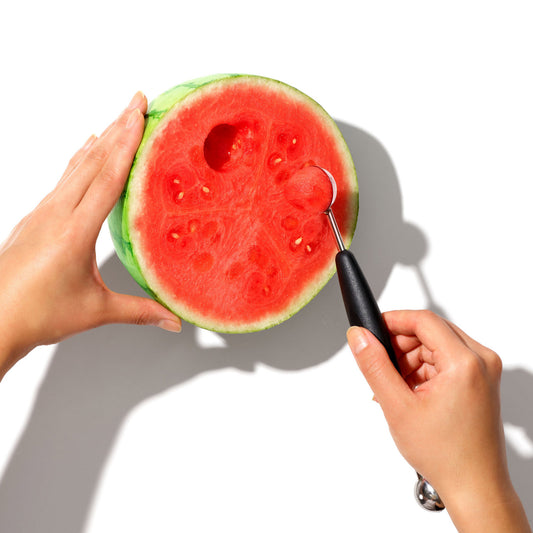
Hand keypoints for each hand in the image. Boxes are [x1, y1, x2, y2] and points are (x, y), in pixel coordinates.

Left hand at [0, 92, 180, 378]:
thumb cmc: (36, 313)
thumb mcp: (95, 311)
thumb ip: (139, 311)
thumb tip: (173, 318)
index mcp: (74, 231)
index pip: (107, 178)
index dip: (126, 145)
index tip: (139, 117)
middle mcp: (57, 213)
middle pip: (93, 160)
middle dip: (117, 127)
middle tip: (136, 101)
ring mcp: (44, 212)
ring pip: (76, 165)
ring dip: (101, 139)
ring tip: (118, 118)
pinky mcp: (38, 217)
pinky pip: (64, 177)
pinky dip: (81, 158)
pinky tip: (86, 150)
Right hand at [347, 310, 529, 531]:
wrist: (474, 486)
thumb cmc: (446, 455)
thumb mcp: (397, 406)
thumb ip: (374, 365)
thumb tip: (359, 337)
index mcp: (465, 362)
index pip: (423, 320)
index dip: (393, 321)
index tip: (373, 330)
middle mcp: (481, 361)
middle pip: (430, 332)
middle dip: (400, 348)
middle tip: (382, 369)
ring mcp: (483, 371)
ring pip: (435, 346)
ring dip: (409, 362)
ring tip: (395, 390)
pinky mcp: (480, 380)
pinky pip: (444, 360)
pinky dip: (422, 372)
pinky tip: (409, 394)